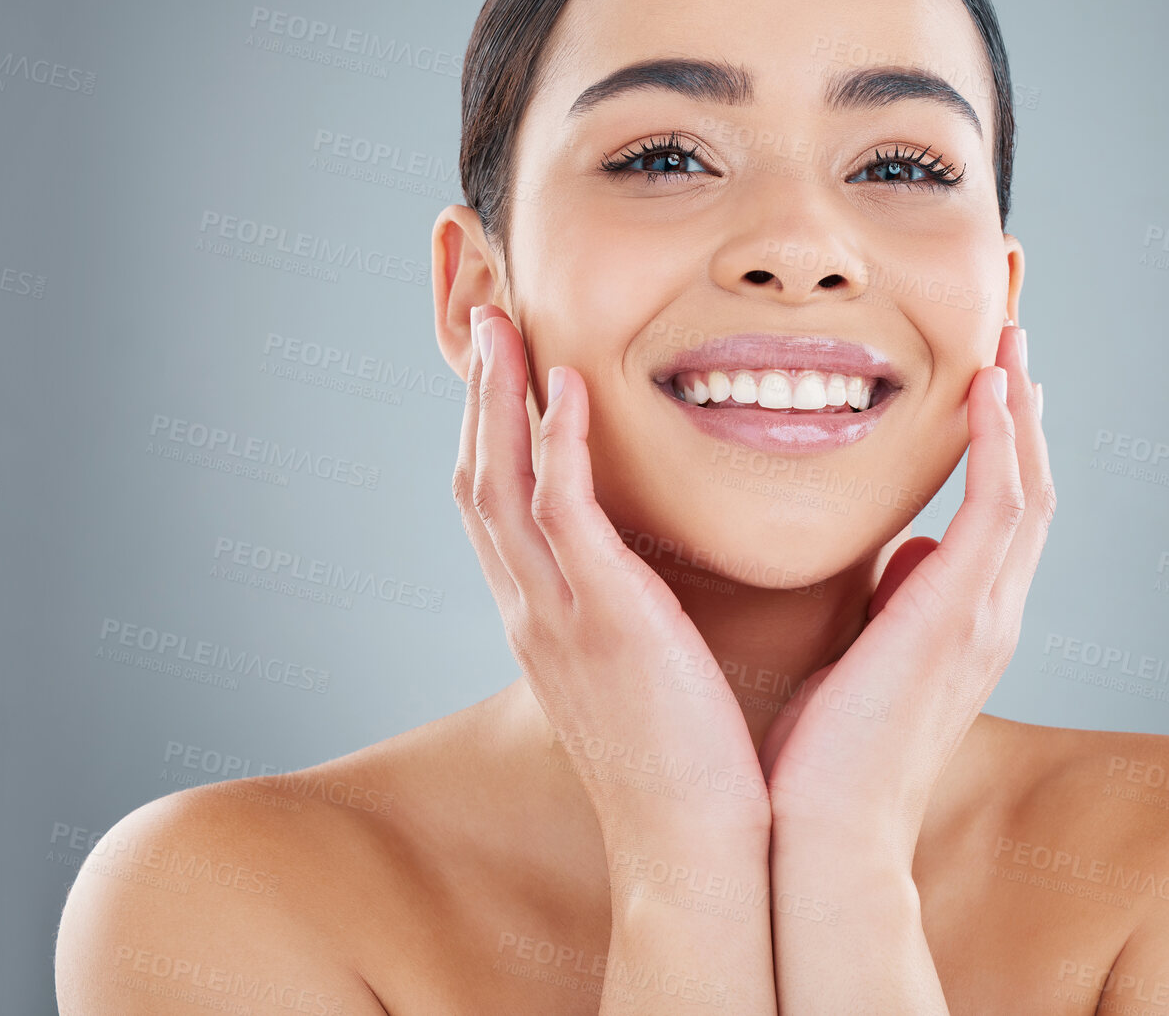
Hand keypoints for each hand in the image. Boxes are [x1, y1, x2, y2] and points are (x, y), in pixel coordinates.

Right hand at [454, 304, 769, 844]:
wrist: (693, 846)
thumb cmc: (687, 764)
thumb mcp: (643, 672)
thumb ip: (636, 613)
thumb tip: (665, 571)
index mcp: (544, 622)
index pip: (496, 508)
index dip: (489, 432)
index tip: (502, 369)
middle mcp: (532, 611)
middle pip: (478, 480)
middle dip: (475, 397)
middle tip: (485, 322)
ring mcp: (557, 615)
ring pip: (500, 483)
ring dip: (497, 398)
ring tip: (505, 329)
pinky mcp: (602, 619)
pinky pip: (561, 512)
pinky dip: (554, 444)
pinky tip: (566, 389)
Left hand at [760, 321, 1054, 857]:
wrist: (823, 831)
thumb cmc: (825, 757)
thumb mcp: (862, 659)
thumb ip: (893, 604)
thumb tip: (906, 554)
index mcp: (966, 624)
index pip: (1002, 515)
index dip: (1004, 445)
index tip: (993, 383)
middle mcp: (991, 614)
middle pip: (1029, 488)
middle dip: (1022, 411)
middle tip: (1011, 338)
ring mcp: (986, 614)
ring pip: (1026, 487)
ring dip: (1018, 409)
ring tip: (1008, 340)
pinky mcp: (961, 613)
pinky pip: (1000, 507)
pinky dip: (1000, 443)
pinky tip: (987, 389)